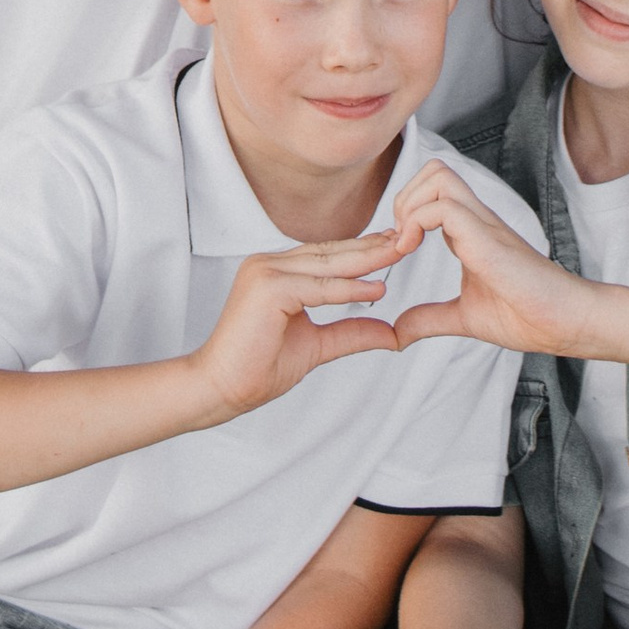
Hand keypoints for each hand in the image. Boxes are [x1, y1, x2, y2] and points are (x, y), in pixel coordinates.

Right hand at [189, 236, 403, 421]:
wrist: (220, 389)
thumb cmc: (258, 368)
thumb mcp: (316, 345)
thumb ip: (350, 333)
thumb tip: (391, 333)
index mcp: (276, 270)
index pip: (327, 256)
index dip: (362, 252)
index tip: (396, 248)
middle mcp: (269, 263)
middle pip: (330, 253)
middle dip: (371, 248)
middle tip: (408, 239)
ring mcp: (265, 271)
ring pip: (326, 265)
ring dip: (366, 260)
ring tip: (400, 254)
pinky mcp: (266, 288)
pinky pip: (317, 287)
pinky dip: (348, 289)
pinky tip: (376, 288)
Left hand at [388, 161, 598, 358]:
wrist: (564, 323)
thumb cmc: (526, 316)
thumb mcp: (464, 317)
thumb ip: (429, 319)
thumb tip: (397, 333)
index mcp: (469, 232)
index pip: (431, 192)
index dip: (403, 213)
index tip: (396, 252)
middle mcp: (475, 219)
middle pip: (433, 170)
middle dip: (403, 198)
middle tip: (399, 240)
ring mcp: (482, 224)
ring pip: (438, 176)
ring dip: (410, 204)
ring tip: (405, 243)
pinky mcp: (487, 238)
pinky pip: (444, 207)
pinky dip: (417, 222)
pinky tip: (412, 251)